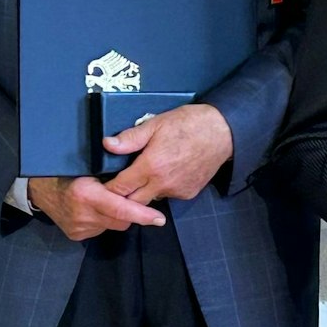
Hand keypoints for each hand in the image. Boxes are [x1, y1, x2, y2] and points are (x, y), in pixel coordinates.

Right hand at [27, 176, 164, 240]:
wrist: (39, 188)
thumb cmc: (67, 171)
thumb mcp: (89, 166)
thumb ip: (111, 173)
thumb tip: (139, 174)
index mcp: (86, 194)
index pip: (121, 209)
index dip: (142, 214)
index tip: (158, 218)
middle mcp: (83, 214)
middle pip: (121, 220)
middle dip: (132, 212)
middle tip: (137, 201)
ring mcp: (79, 227)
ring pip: (113, 225)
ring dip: (117, 215)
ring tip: (112, 201)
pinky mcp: (76, 234)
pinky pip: (101, 229)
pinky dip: (105, 219)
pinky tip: (99, 209)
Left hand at [104, 103, 234, 204]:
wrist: (223, 131)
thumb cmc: (189, 124)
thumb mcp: (156, 123)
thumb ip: (131, 138)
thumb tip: (107, 145)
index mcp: (150, 166)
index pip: (120, 188)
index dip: (108, 189)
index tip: (103, 185)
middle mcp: (162, 183)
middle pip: (133, 203)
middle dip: (124, 197)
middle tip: (122, 185)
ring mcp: (177, 190)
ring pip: (151, 199)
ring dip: (145, 192)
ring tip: (148, 174)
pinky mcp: (188, 193)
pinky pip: (169, 195)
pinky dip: (164, 188)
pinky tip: (169, 173)